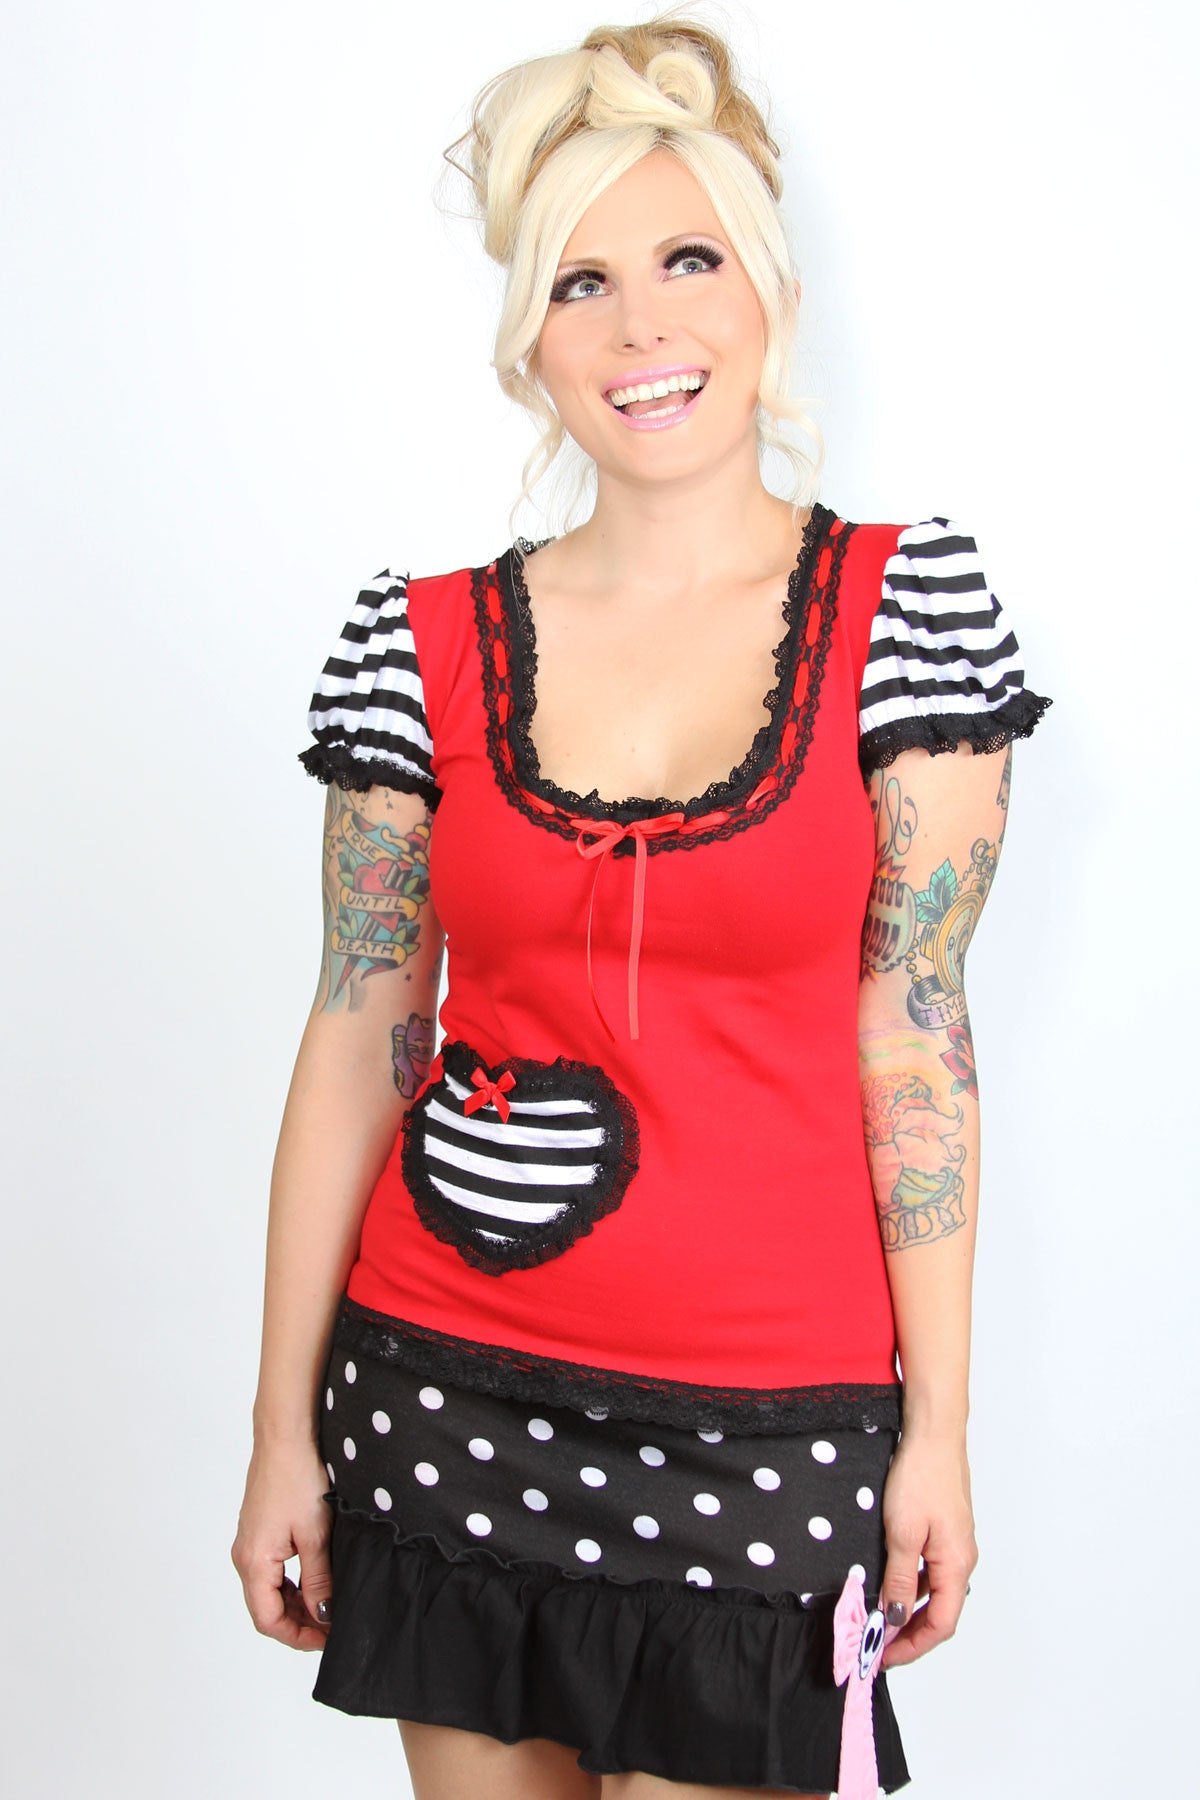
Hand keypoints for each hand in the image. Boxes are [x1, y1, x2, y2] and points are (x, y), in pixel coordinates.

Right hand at [230, 1438, 333, 1651]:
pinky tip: (315, 1580)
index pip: (268, 1620)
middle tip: (331, 1626)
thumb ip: (319, 1580)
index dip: (297, 1637)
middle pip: (266, 1608)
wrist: (285, 1437)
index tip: (326, 1640)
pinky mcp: (258, 1531)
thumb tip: (323, 1615)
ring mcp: (249, 1543)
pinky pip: (271, 1571)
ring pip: (269, 1590)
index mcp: (254, 1562)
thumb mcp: (315, 1535)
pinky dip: (291, 1583)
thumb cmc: (297, 1479)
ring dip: (296, 1603)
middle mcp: (244, 1556)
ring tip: (327, 1605)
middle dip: (299, 1623)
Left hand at [878, 1429, 976, 1669]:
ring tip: (877, 1617)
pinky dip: (910, 1584)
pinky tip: (888, 1581)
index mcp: (957, 1565)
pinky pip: (930, 1570)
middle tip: (877, 1644)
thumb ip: (900, 1580)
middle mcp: (962, 1559)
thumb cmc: (921, 1477)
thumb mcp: (902, 1533)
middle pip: (940, 1612)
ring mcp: (955, 1545)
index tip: (884, 1655)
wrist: (933, 1434)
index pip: (941, 1624)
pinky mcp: (945, 1531)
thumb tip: (896, 1619)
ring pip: (934, 1591)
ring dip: (908, 1609)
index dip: (913, 1646)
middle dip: (909, 1633)